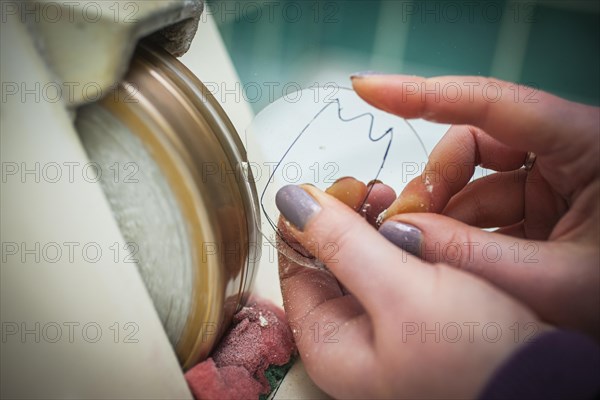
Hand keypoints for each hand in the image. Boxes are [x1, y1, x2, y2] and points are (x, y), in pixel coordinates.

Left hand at [276, 182, 540, 398]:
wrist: (546, 386)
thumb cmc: (475, 359)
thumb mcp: (401, 292)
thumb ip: (342, 244)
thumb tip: (291, 202)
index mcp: (328, 342)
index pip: (294, 266)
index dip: (310, 221)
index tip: (338, 189)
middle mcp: (349, 338)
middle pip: (326, 260)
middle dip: (346, 218)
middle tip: (372, 190)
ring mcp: (382, 327)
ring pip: (360, 258)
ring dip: (375, 224)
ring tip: (398, 201)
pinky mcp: (413, 316)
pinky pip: (392, 267)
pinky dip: (401, 240)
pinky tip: (418, 223)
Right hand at [351, 74, 599, 338]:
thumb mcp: (560, 282)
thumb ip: (476, 258)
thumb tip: (404, 235)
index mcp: (589, 146)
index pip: (490, 105)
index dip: (421, 94)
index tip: (370, 89)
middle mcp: (569, 153)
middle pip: (474, 142)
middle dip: (435, 182)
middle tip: (407, 224)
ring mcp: (555, 180)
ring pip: (475, 179)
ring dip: (444, 213)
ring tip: (426, 249)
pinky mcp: (545, 205)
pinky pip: (487, 205)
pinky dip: (462, 229)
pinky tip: (449, 256)